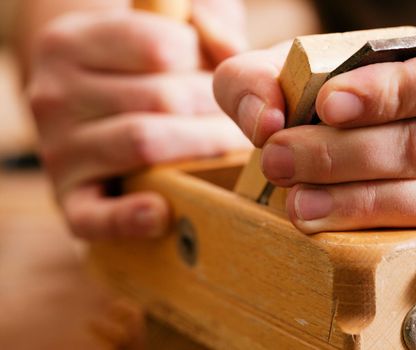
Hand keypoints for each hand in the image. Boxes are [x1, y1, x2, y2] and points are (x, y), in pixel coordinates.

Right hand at [29, 3, 249, 238]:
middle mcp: (53, 94)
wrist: (81, 106)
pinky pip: (94, 216)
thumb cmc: (136, 64)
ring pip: (144, 144)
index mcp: (71, 41)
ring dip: (202, 149)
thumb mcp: (161, 25)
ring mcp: (57, 150)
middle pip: (162, 99)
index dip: (207, 62)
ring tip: (231, 149)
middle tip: (246, 122)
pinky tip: (161, 214)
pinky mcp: (68, 199)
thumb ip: (204, 21)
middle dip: (217, 110)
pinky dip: (128, 218)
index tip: (225, 78)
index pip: (161, 48)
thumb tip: (233, 54)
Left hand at [214, 32, 415, 297]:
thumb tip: (263, 121)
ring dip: (371, 209)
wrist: (401, 124)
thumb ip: (262, 81)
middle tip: (281, 162)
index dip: (390, 91)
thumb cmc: (346, 99)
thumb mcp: (299, 74)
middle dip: (345, 158)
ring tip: (303, 211)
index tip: (326, 106)